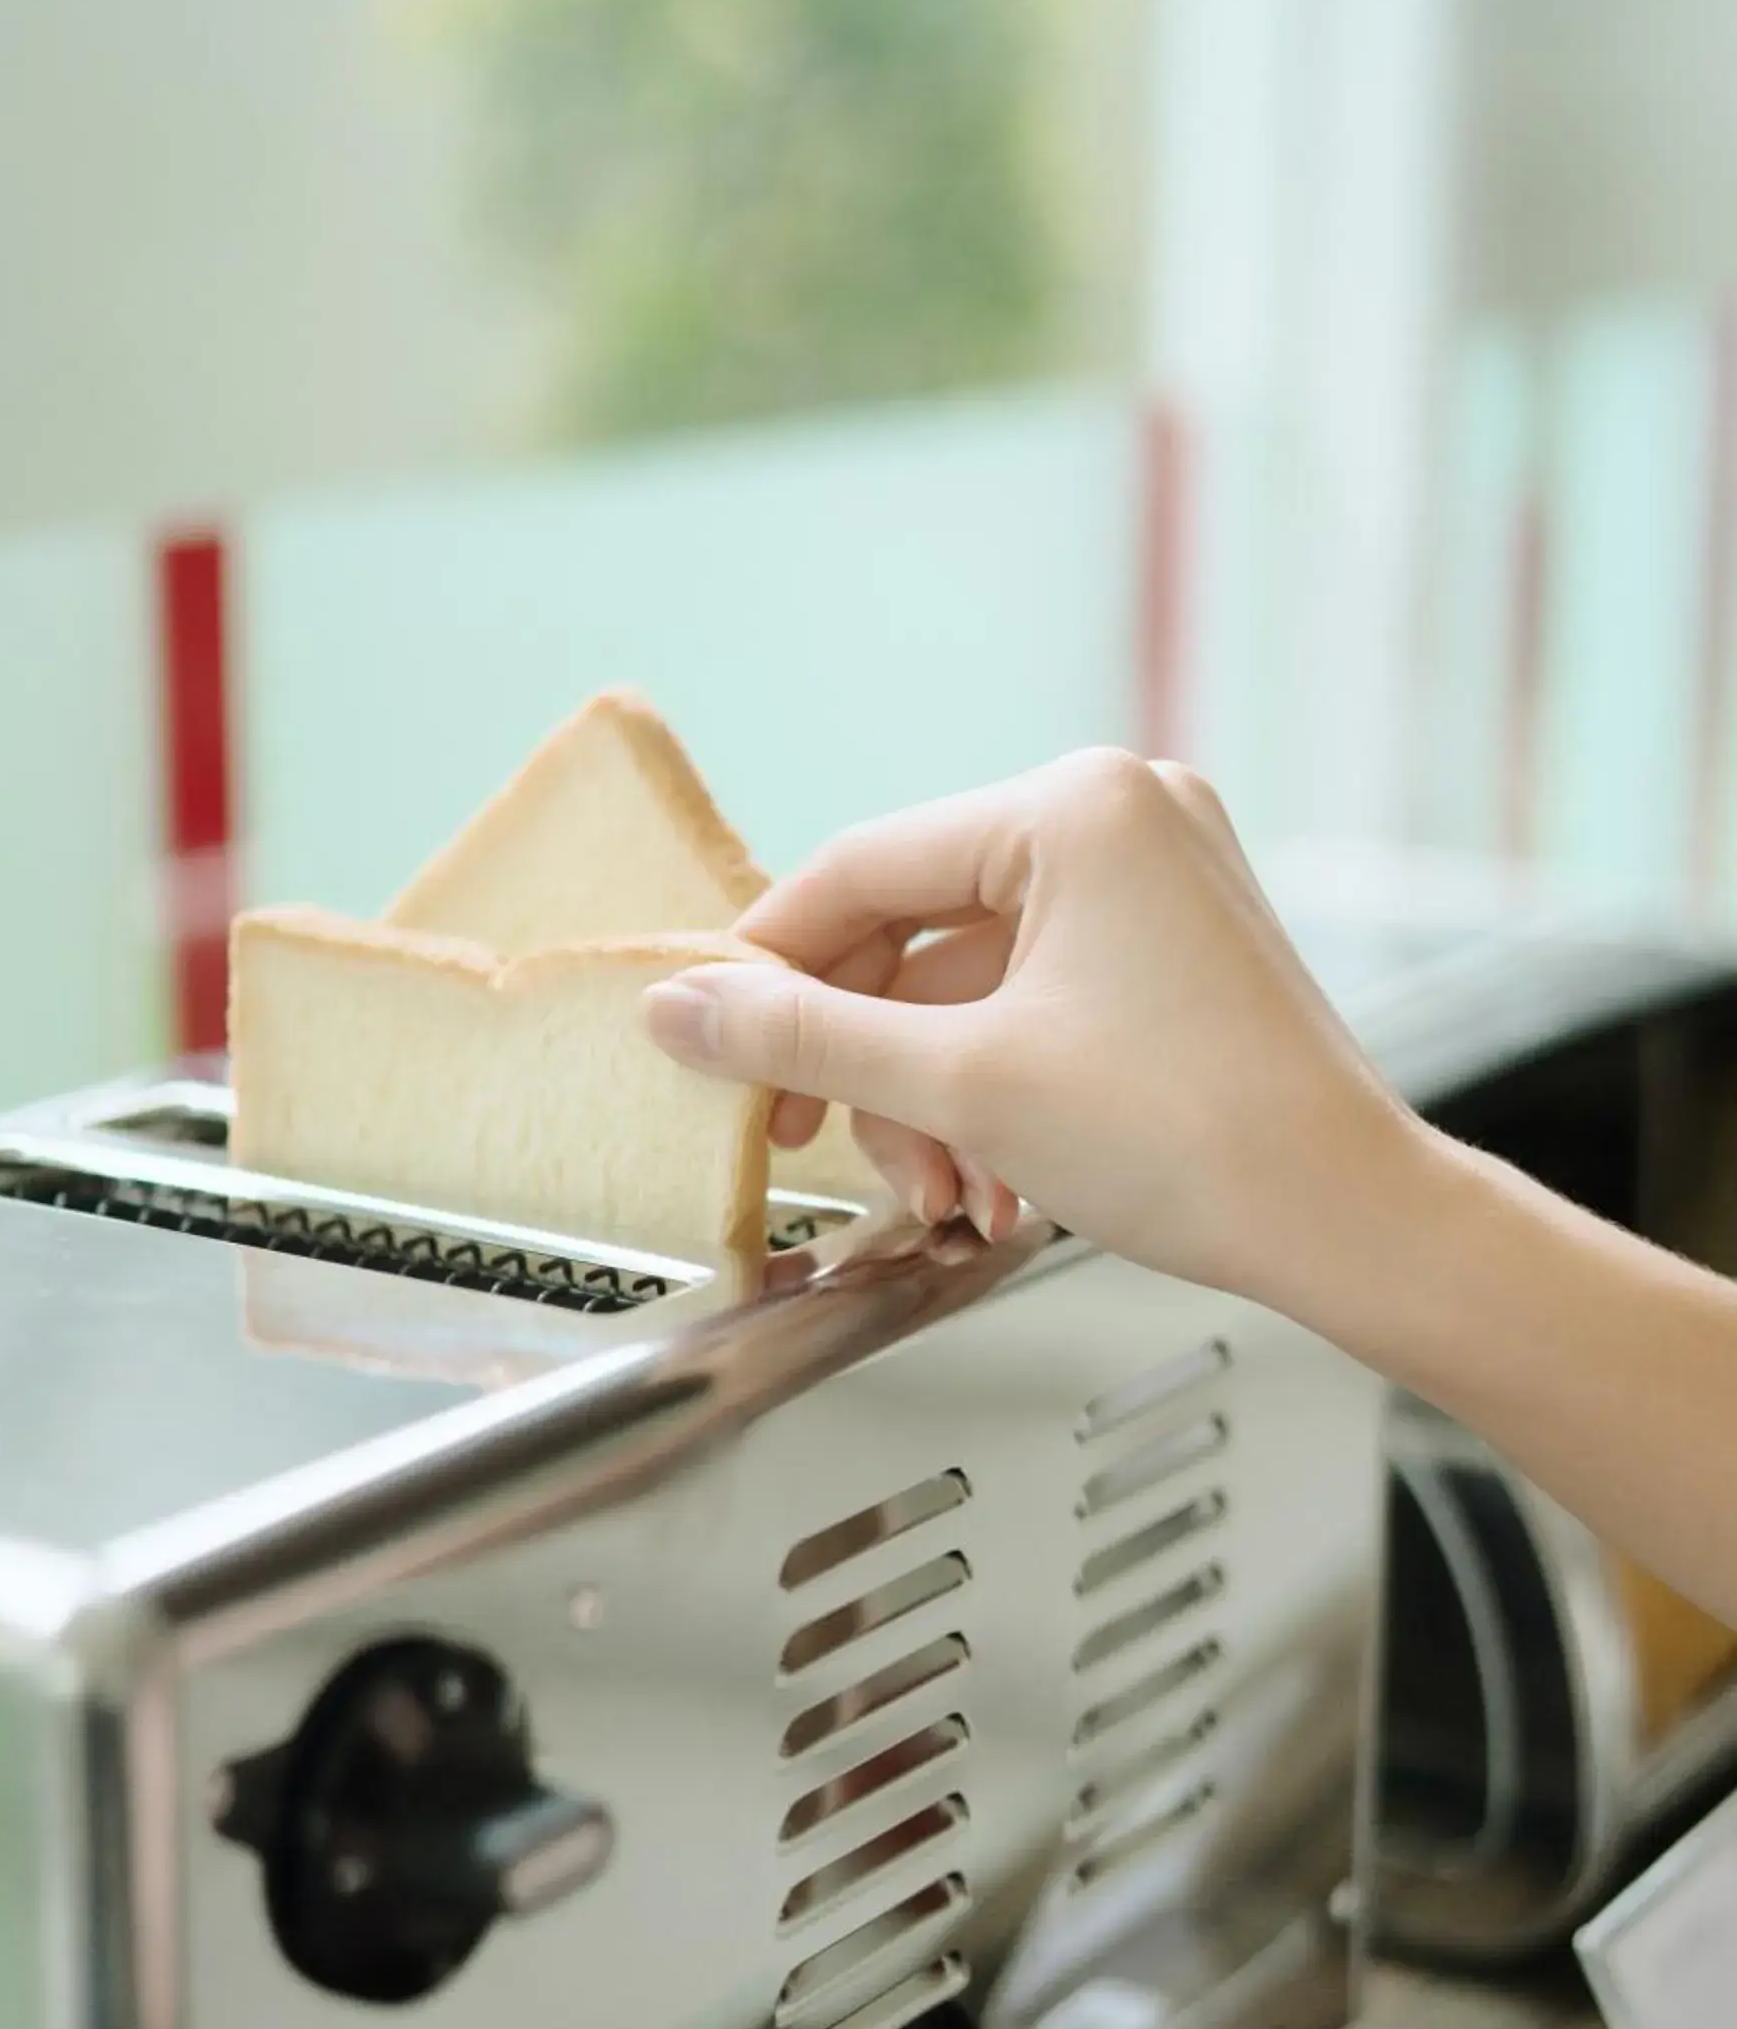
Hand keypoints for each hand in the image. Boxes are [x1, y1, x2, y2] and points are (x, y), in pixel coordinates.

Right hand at [641, 749, 1425, 1313]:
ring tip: (945, 1194)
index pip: (864, 867)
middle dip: (871, 1064)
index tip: (712, 1040)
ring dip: (935, 1099)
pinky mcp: (1178, 948)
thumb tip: (676, 1008)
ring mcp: (1159, 880)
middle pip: (917, 931)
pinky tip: (998, 1181)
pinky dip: (1000, 1090)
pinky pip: (1039, 1002)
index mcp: (1076, 806)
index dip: (771, 966)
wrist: (1352, 1222)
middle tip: (809, 1140)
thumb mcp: (961, 1085)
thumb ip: (804, 1040)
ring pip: (974, 984)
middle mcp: (1124, 814)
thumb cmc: (1195, 1140)